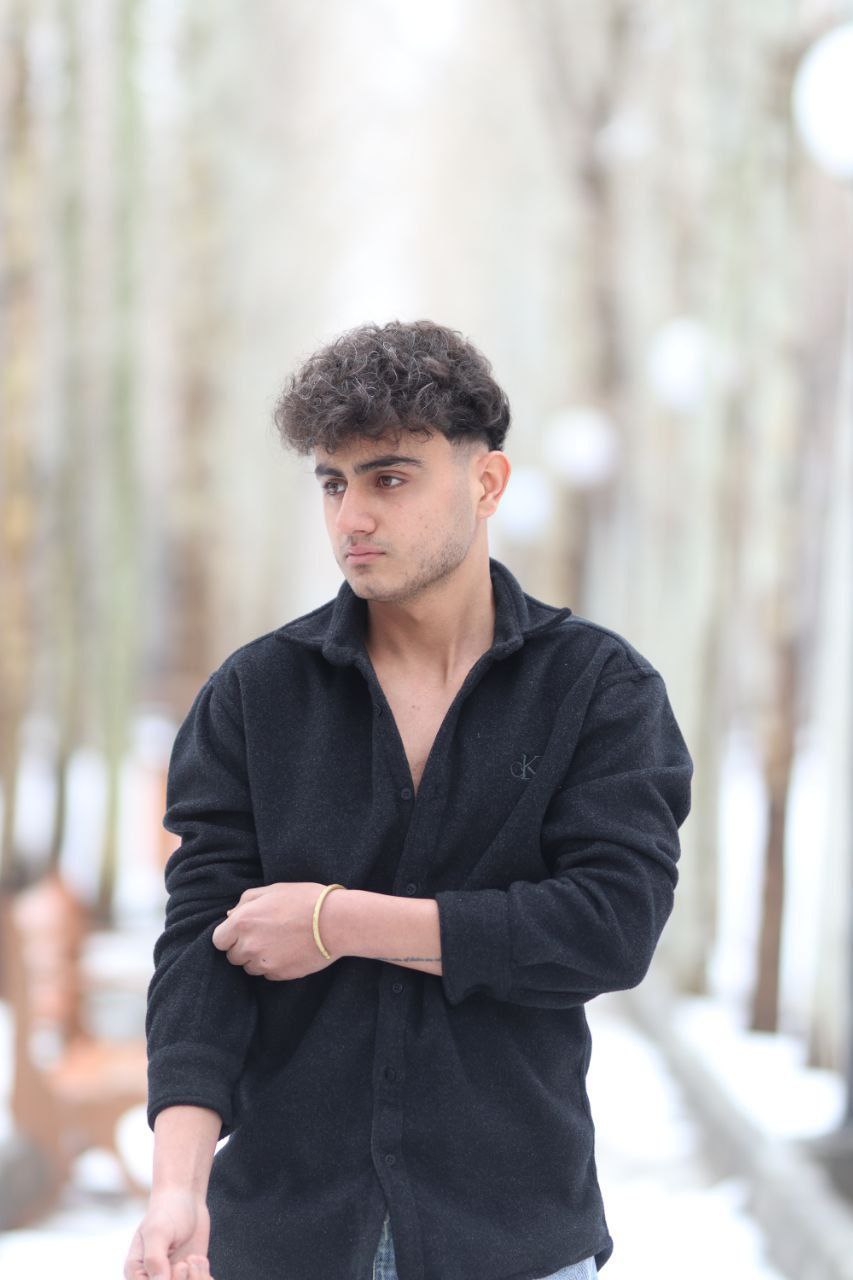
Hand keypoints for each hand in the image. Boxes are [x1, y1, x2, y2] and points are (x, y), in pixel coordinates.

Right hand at [123, 1189, 209, 1278]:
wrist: (185, 1197)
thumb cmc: (166, 1211)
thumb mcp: (158, 1232)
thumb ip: (155, 1260)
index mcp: (136, 1274)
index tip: (179, 1266)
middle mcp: (153, 1279)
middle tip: (185, 1262)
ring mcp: (173, 1278)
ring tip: (194, 1259)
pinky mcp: (190, 1275)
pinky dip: (204, 1278)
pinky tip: (200, 1259)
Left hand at [211, 881, 339, 980]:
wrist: (335, 921)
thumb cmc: (304, 899)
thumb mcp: (273, 890)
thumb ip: (246, 901)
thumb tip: (230, 915)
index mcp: (242, 922)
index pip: (218, 940)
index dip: (229, 936)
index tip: (241, 931)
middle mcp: (249, 946)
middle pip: (233, 956)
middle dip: (243, 947)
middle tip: (264, 935)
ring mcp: (264, 963)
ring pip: (250, 968)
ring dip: (258, 958)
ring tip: (279, 943)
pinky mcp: (280, 974)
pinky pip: (268, 974)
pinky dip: (274, 966)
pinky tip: (289, 951)